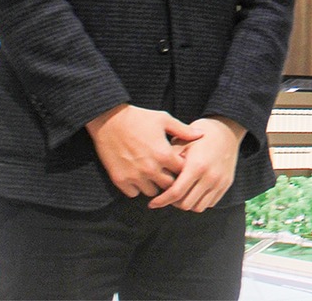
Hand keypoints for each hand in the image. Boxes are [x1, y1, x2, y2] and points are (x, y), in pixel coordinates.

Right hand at [86, 104, 200, 198]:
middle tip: (168, 172)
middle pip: (169, 186)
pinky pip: (134, 193)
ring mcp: (135, 176)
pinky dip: (137, 188)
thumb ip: (184, 130)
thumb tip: (202, 135)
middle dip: (171, 180)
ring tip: (154, 175)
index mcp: (164, 154)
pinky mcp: (120, 180)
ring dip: (154, 185)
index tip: (180, 164)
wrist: (110, 121)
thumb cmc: (139, 118)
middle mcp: (151, 169)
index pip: (182, 172)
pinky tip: (139, 176)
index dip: (183, 168)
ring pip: (152, 192)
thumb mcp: (164, 120)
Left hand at [148, 116, 244, 212]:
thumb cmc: (202, 135)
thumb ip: (170, 161)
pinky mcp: (226, 183)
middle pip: (186, 204)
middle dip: (173, 202)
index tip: (153, 203)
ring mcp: (220, 181)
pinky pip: (210, 203)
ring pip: (198, 207)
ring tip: (182, 193)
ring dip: (187, 203)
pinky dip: (200, 201)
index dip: (162, 201)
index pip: (176, 193)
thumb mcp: (183, 142)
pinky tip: (194, 191)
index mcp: (197, 165)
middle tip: (168, 195)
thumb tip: (156, 177)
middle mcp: (210, 176)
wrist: (227, 129)